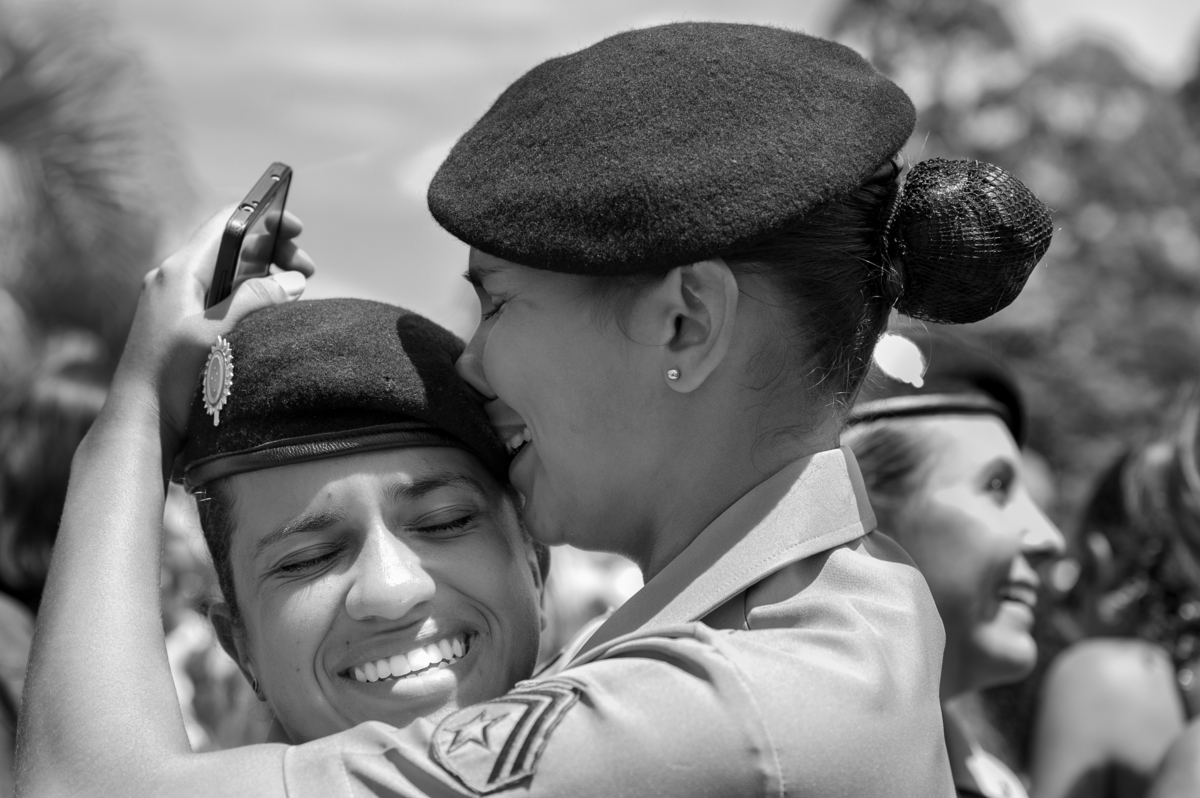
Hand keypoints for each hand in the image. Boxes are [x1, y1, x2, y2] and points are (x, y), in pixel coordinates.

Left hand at [109, 206, 315, 452]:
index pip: (228, 223)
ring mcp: (176, 301)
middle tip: (307, 271)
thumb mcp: (218, 334)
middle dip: (274, 252)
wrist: (139, 421)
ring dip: (265, 276)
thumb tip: (293, 281)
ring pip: (230, 272)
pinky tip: (270, 314)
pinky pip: (221, 295)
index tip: (297, 230)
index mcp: (179, 271)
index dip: (266, 218)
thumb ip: (256, 301)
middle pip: (233, 247)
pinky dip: (250, 296)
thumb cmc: (170, 378)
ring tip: (295, 292)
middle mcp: (175, 278)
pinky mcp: (181, 322)